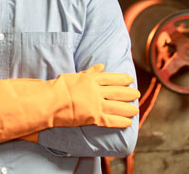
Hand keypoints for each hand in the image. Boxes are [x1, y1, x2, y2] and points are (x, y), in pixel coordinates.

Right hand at [0, 64, 139, 144]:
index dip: (123, 79)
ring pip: (119, 106)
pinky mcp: (95, 117)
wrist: (52, 101)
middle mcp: (97, 90)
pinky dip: (122, 121)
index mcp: (91, 78)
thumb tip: (101, 67)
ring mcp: (97, 104)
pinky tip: (128, 122)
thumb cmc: (59, 87)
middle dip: (130, 93)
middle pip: (118, 91)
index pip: (111, 77)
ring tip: (135, 109)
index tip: (130, 80)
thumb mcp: (75, 76)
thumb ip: (90, 72)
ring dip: (129, 108)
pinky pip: (113, 120)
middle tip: (137, 94)